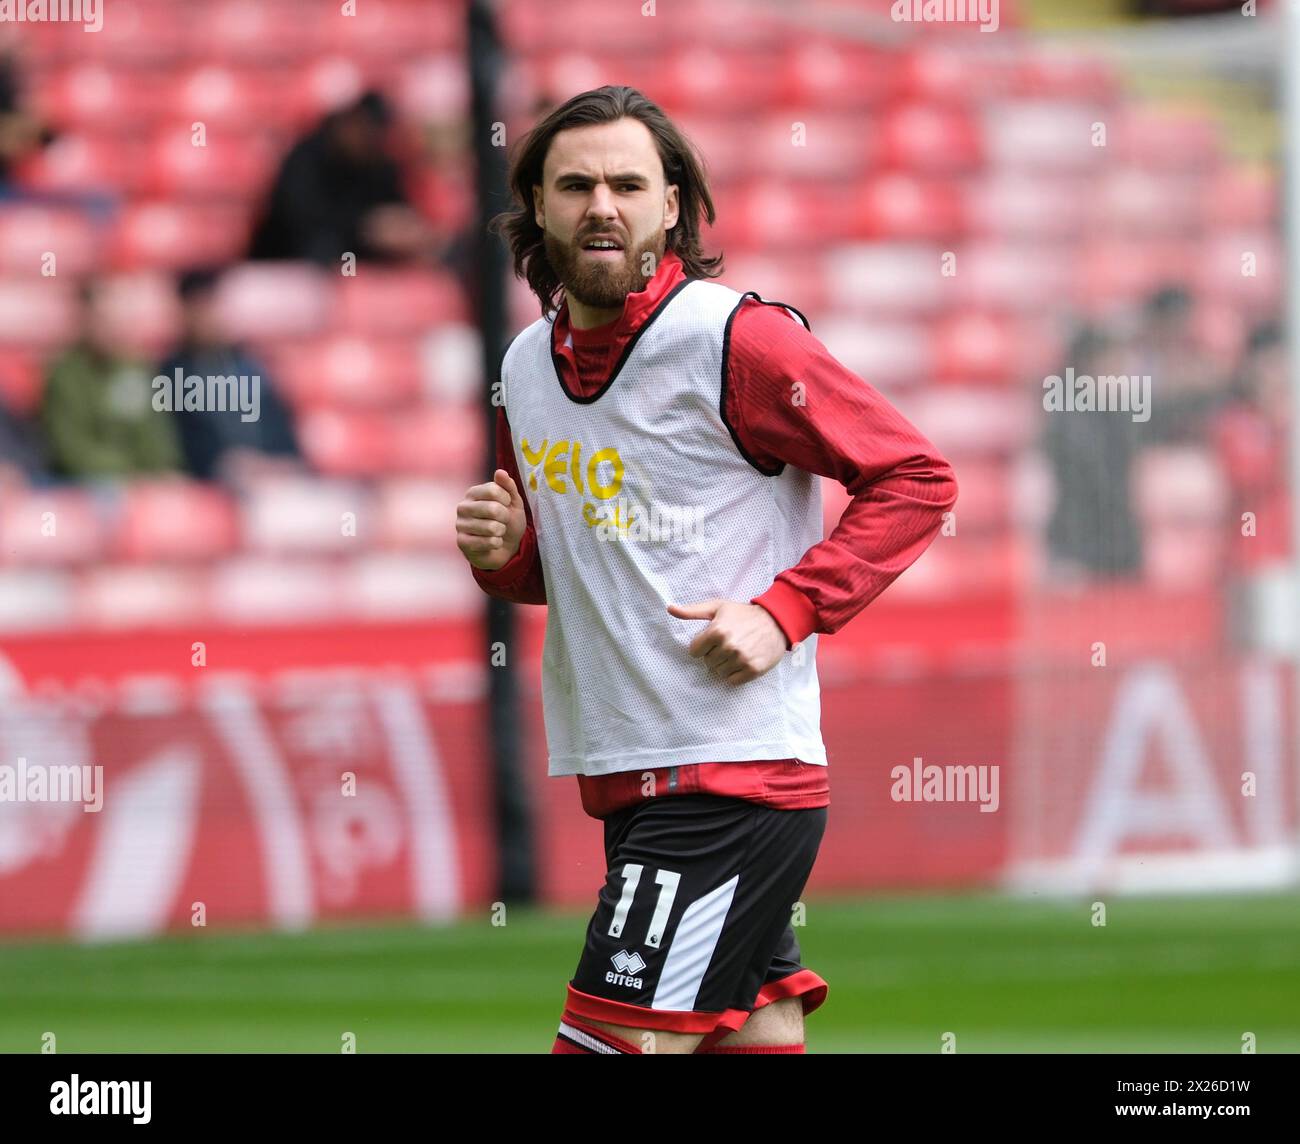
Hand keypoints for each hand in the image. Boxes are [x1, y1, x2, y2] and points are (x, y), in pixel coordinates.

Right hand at [457, 469, 526, 570]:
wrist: (504, 548)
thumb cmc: (507, 522)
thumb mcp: (513, 502)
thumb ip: (508, 486)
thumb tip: (500, 472)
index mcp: (473, 493)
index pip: (493, 490)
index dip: (507, 499)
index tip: (507, 505)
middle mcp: (463, 507)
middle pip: (493, 508)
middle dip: (505, 518)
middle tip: (503, 521)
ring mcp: (460, 525)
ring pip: (491, 527)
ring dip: (501, 532)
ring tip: (497, 532)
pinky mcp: (462, 542)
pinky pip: (487, 542)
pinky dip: (496, 543)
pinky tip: (493, 543)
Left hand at [665, 598, 788, 684]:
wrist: (776, 621)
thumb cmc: (744, 614)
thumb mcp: (718, 607)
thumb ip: (693, 611)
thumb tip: (670, 608)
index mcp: (717, 631)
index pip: (694, 651)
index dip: (702, 646)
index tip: (713, 640)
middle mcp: (728, 646)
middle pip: (707, 662)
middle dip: (714, 655)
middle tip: (728, 645)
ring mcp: (741, 659)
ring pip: (718, 672)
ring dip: (724, 665)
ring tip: (735, 652)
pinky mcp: (753, 670)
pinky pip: (732, 681)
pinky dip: (734, 674)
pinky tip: (742, 662)